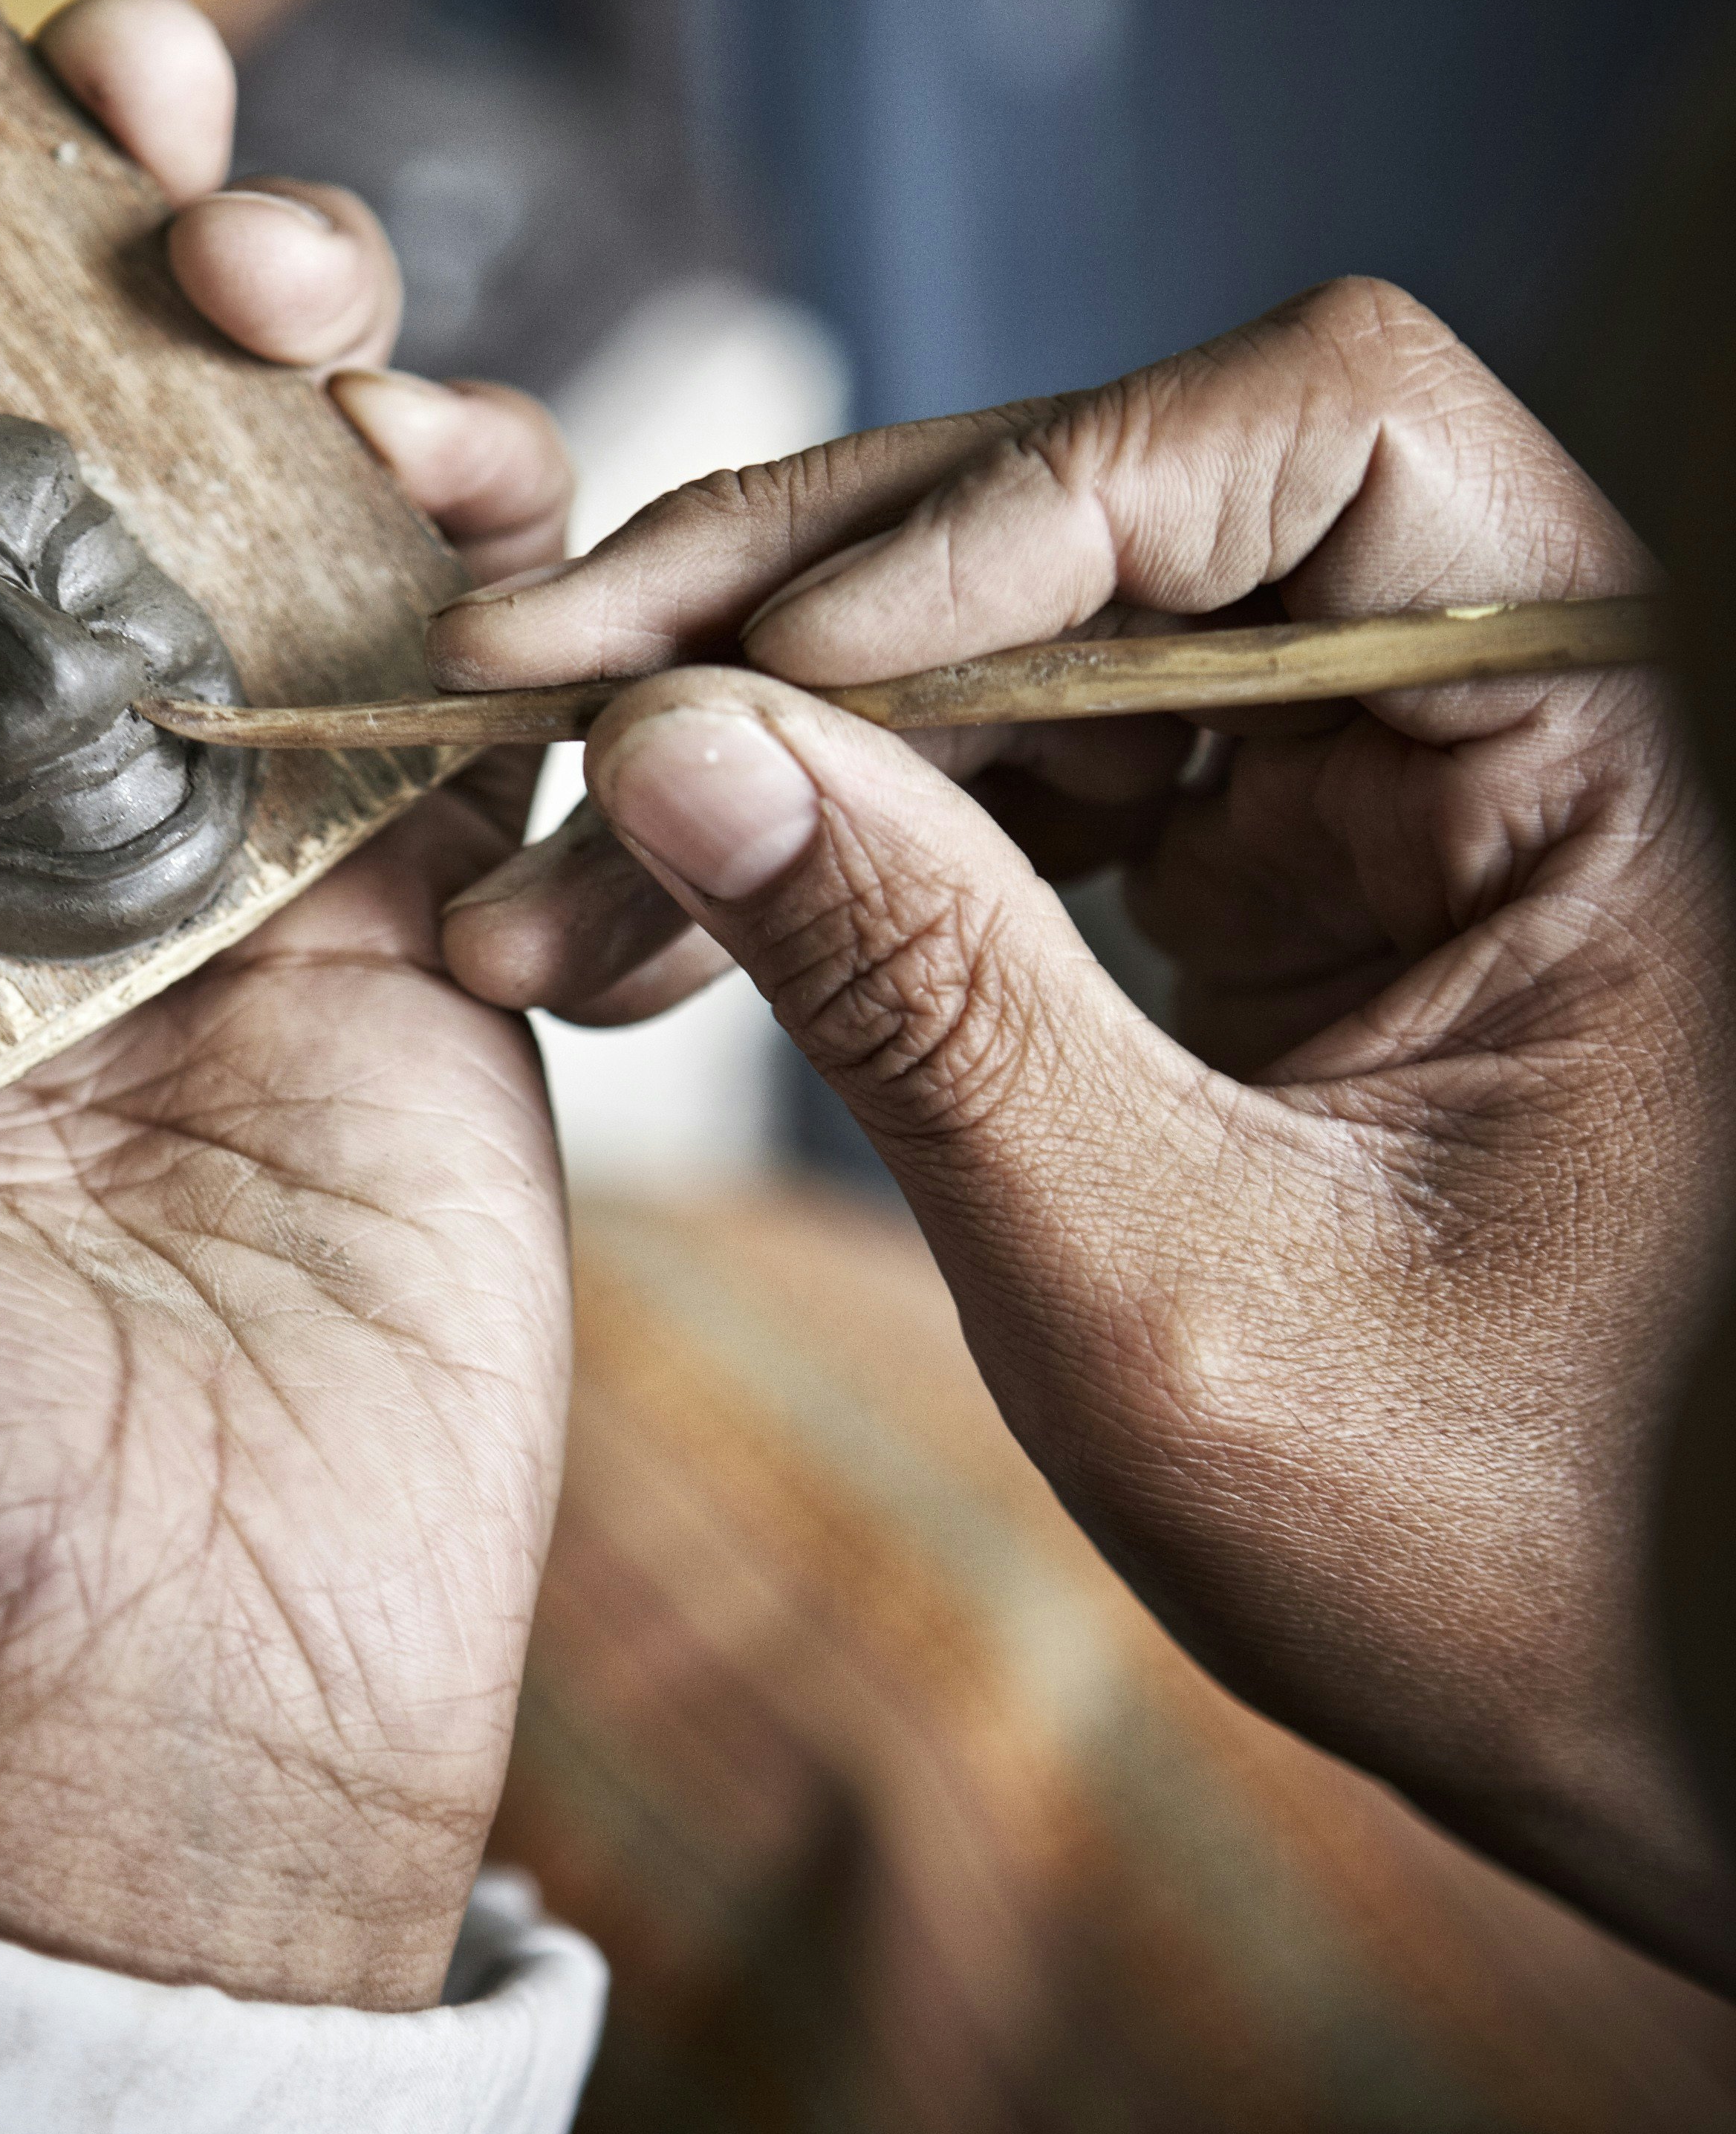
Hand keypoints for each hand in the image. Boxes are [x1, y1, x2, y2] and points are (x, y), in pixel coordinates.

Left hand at [0, 0, 572, 2010]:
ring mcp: (215, 852)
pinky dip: (510, 549)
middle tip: (131, 94)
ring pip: (293, 489)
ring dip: (322, 325)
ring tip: (297, 296)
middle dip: (103, 200)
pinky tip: (474, 491)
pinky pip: (492, 672)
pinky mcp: (417, 927)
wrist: (86, 1697)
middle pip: (63, 401)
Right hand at [424, 278, 1735, 1982]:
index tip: (778, 668)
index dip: (1026, 498)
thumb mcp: (1175, 1295)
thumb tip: (669, 747)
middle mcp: (1493, 715)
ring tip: (531, 886)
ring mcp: (1363, 784)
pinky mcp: (1258, 869)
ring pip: (1018, 633)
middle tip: (528, 693)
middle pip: (1114, 505)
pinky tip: (635, 934)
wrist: (1597, 1696)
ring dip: (759, 737)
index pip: (1326, 438)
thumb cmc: (1491, 1546)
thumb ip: (929, 1005)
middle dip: (797, 605)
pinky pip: (1008, 774)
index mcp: (1604, 752)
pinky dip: (818, 841)